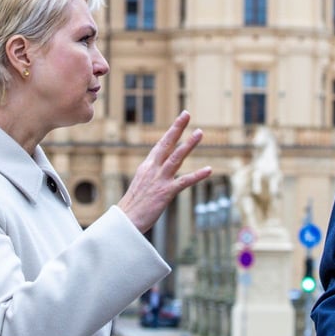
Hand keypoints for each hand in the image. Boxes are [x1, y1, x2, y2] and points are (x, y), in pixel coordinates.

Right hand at [117, 111, 211, 232]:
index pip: (161, 145)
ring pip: (176, 157)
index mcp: (147, 166)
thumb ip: (152, 174)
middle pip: (167, 144)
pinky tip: (209, 169)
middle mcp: (152, 169)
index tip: (181, 119)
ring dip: (189, 144)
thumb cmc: (133, 205)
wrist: (125, 221)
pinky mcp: (166, 192)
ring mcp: (159, 180)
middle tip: (187, 114)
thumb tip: (159, 168)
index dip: (171, 131)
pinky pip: (184, 181)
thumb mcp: (141, 184)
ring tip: (200, 132)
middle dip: (177, 128)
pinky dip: (197, 175)